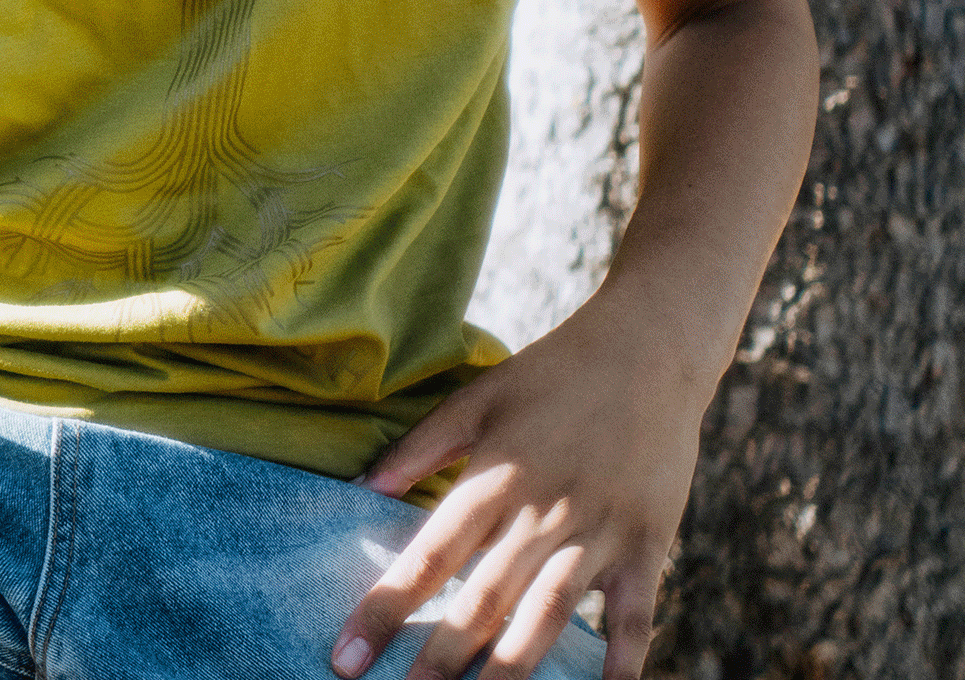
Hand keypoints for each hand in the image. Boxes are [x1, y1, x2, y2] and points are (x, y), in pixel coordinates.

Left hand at [329, 291, 706, 679]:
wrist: (648, 348)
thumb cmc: (553, 372)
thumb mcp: (478, 396)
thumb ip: (420, 446)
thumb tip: (359, 489)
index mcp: (495, 474)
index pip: (429, 554)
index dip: (385, 607)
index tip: (347, 653)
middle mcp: (543, 510)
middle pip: (482, 600)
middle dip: (437, 659)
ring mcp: (599, 531)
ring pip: (548, 618)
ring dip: (510, 673)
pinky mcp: (648, 544)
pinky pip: (633, 616)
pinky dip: (619, 662)